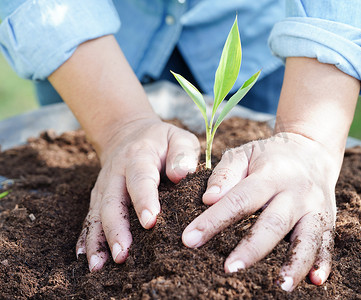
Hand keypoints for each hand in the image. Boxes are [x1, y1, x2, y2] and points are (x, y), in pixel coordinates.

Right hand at [76, 118, 199, 271]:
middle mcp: (116, 173)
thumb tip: (180, 174)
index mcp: (138, 157)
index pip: (140, 179)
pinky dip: (86, 237)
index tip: (150, 222)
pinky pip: (90, 218)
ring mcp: (104, 186)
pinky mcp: (98, 197)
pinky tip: (86, 257)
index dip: (144, 200)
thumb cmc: (161, 141)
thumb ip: (183, 153)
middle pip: (112, 202)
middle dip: (115, 229)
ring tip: (99, 265)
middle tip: (122, 254)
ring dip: (98, 240)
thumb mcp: (177, 138)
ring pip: (97, 213)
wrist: (128, 134)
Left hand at [181, 132, 339, 290]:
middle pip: (274, 223)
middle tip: (229, 269)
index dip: (214, 220)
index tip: (189, 239)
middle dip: (252, 248)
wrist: (311, 151)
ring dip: (295, 263)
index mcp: (271, 174)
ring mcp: (315, 208)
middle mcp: (296, 192)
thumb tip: (209, 199)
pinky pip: (328, 244)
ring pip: (307, 238)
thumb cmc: (269, 157)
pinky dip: (323, 264)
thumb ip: (225, 173)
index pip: (239, 199)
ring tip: (280, 285)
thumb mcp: (245, 153)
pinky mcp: (328, 220)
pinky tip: (316, 281)